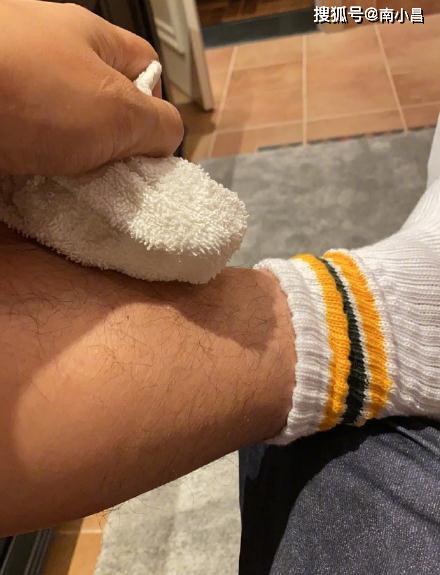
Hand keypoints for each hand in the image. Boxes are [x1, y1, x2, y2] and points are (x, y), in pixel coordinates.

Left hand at [0, 0, 182, 175]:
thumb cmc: (35, 95)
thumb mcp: (120, 114)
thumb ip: (159, 124)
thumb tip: (168, 136)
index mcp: (88, 34)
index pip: (145, 66)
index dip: (156, 104)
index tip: (149, 142)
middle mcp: (49, 48)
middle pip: (101, 97)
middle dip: (113, 138)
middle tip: (114, 168)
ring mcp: (17, 78)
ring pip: (65, 123)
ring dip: (77, 156)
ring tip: (77, 178)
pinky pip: (31, 138)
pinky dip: (41, 161)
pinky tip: (42, 175)